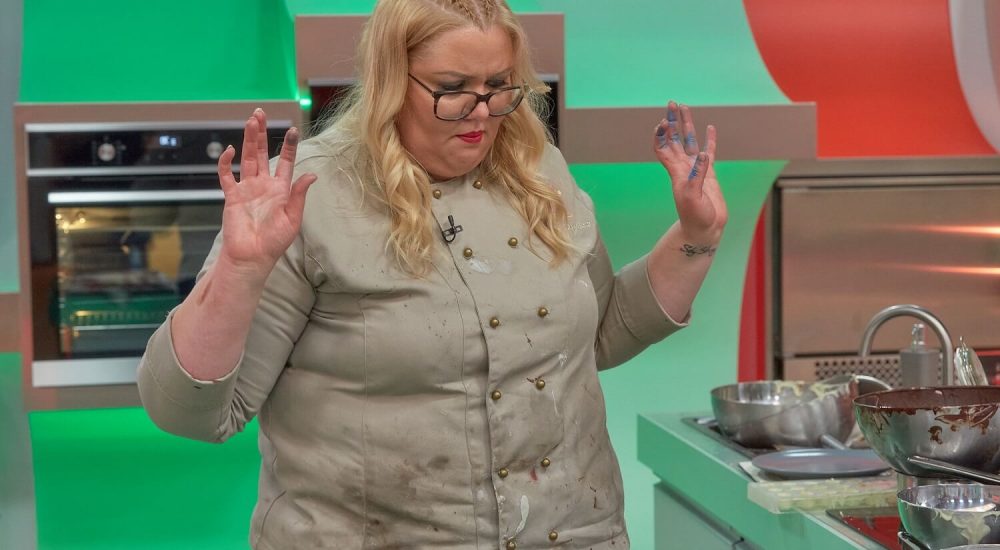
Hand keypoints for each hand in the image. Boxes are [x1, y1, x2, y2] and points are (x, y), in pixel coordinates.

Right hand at [217, 109, 316, 273]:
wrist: (252, 256)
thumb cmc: (274, 241)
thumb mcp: (293, 218)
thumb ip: (299, 195)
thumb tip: (312, 175)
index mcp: (281, 190)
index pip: (286, 162)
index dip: (289, 146)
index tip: (293, 130)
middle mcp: (263, 185)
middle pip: (262, 153)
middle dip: (262, 134)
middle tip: (260, 113)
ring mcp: (246, 189)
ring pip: (247, 158)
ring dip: (248, 140)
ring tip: (250, 121)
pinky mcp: (232, 196)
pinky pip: (227, 175)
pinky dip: (227, 162)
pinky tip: (231, 150)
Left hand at [652, 101, 727, 246]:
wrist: (704, 229)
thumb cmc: (696, 217)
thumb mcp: (694, 197)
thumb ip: (698, 176)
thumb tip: (703, 155)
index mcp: (676, 172)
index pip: (663, 148)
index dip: (661, 134)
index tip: (663, 122)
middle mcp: (683, 167)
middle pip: (675, 139)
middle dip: (673, 121)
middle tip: (673, 103)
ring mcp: (696, 169)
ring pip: (690, 141)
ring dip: (688, 125)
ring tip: (685, 107)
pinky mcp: (709, 174)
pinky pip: (710, 152)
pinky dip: (710, 140)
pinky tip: (710, 128)